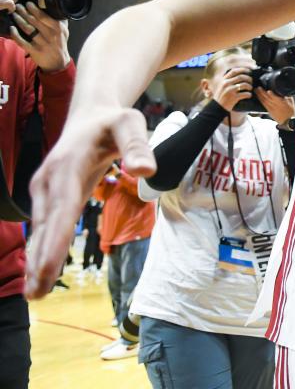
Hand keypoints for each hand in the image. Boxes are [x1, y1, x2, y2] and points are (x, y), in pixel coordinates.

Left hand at [9, 3, 69, 71]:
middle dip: (24, 12)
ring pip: (28, 29)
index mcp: (58, 28)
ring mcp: (42, 43)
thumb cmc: (60, 44)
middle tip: (18, 6)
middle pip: (34, 21)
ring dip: (19, 20)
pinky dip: (15, 35)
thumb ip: (60, 21)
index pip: (44, 16)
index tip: (28, 3)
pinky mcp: (35, 51)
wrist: (58, 62)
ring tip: (14, 14)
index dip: (34, 9)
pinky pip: (22, 41)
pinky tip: (11, 28)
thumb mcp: (64, 32)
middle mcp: (50, 35)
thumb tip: (56, 8)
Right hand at [26, 106, 154, 298]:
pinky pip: (47, 224)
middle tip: (36, 293)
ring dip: (38, 259)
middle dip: (41, 259)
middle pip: (47, 224)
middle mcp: (50, 178)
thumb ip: (138, 145)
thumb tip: (146, 171)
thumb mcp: (131, 124)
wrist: (90, 115)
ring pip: (43, 227)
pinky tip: (41, 271)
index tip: (47, 267)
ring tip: (35, 293)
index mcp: (68, 164)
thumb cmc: (113, 121)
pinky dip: (43, 247)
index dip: (55, 239)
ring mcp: (46, 187)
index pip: (63, 207)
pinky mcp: (49, 194)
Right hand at [211, 66, 253, 110]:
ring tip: (250, 88)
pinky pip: (245, 94)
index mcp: (223, 80)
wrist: (216, 108)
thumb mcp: (222, 87)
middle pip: (241, 77)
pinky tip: (249, 95)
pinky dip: (249, 94)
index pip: (234, 71)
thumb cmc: (221, 98)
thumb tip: (240, 76)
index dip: (243, 69)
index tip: (249, 71)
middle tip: (251, 81)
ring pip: (244, 85)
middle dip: (248, 78)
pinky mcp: (234, 98)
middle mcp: (226, 84)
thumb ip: (228, 81)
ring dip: (249, 86)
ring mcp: (230, 91)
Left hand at [257, 88, 294, 123]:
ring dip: (259, 96)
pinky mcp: (269, 111)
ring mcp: (272, 109)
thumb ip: (287, 96)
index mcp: (282, 104)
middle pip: (268, 99)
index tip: (268, 91)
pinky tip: (258, 97)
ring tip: (256, 91)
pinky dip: (261, 100)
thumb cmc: (290, 112)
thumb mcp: (291, 103)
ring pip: (264, 102)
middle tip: (258, 87)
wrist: (288, 122)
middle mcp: (276, 106)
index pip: (276, 99)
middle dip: (262, 93)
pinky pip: (264, 105)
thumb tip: (284, 90)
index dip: (272, 95)